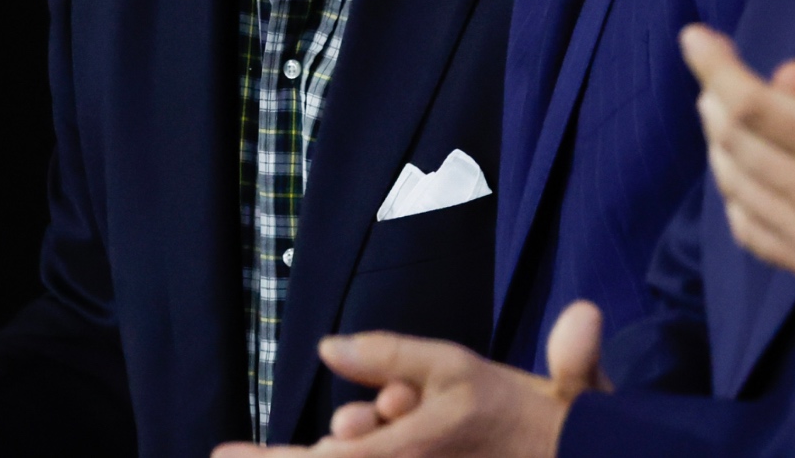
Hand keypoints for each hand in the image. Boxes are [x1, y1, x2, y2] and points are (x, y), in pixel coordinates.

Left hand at [212, 301, 606, 456]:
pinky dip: (375, 445)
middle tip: (389, 406)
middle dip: (341, 437)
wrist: (575, 457)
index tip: (219, 456)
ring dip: (366, 441)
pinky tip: (406, 416)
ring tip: (410, 410)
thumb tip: (324, 347)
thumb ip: (388, 356)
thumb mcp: (453, 368)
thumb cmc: (518, 414)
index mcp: (402, 455)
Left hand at [682, 0, 794, 352]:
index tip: (694, 35)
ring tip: (721, 114)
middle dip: (713, 98)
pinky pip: (753, 233)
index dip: (713, 65)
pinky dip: (735, 197)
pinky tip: (741, 178)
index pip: (747, 103)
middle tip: (715, 70)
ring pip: (735, 188)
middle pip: (731, 142)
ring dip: (719, 145)